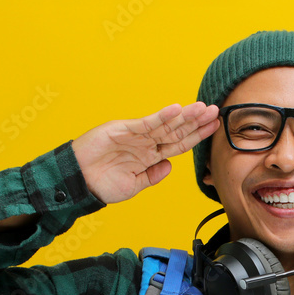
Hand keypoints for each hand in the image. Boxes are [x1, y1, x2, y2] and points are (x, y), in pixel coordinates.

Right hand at [70, 102, 219, 203]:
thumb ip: (152, 176)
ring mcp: (135, 135)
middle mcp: (145, 143)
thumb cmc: (101, 184)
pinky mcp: (123, 130)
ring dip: (184, 116)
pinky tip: (176, 110)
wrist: (78, 182)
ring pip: (165, 124)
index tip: (213, 128)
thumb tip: (169, 166)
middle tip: (215, 112)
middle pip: (176, 130)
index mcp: (150, 156)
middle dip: (196, 122)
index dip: (196, 136)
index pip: (178, 144)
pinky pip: (145, 123)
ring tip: (202, 108)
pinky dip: (161, 116)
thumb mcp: (133, 186)